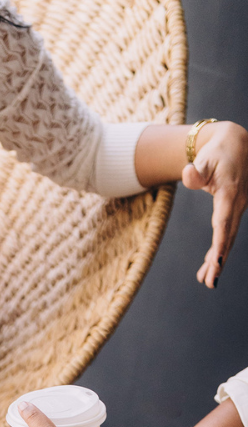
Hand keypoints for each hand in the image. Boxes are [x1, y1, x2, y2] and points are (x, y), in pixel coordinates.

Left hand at [184, 121, 247, 288]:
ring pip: (228, 238)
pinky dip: (219, 249)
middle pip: (227, 237)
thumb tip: (188, 174)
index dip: (220, 244)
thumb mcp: (205, 158)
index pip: (223, 223)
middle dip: (218, 261)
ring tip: (206, 281)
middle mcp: (238, 203)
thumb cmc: (217, 151)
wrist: (235, 144)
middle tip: (209, 282)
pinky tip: (209, 265)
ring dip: (217, 260)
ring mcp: (238, 208)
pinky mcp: (234, 210)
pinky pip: (227, 233)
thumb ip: (196, 171)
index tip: (217, 263)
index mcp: (230, 193)